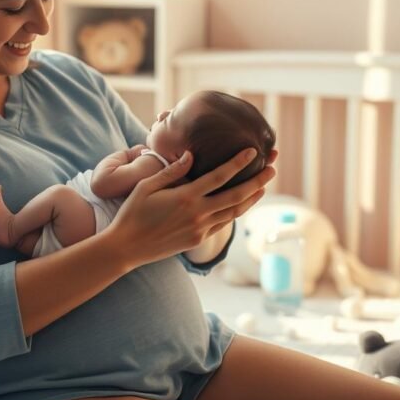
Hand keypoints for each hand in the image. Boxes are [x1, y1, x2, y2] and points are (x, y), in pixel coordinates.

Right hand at [103, 147, 276, 268]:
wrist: (126, 248)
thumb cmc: (132, 213)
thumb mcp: (146, 186)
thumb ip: (171, 171)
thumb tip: (192, 155)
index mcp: (185, 197)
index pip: (219, 176)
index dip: (238, 162)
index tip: (252, 151)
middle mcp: (197, 214)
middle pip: (236, 195)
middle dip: (257, 181)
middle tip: (273, 168)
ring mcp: (200, 229)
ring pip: (234, 212)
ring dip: (252, 198)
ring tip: (264, 186)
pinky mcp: (198, 240)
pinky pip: (223, 223)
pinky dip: (236, 212)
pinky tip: (242, 203)